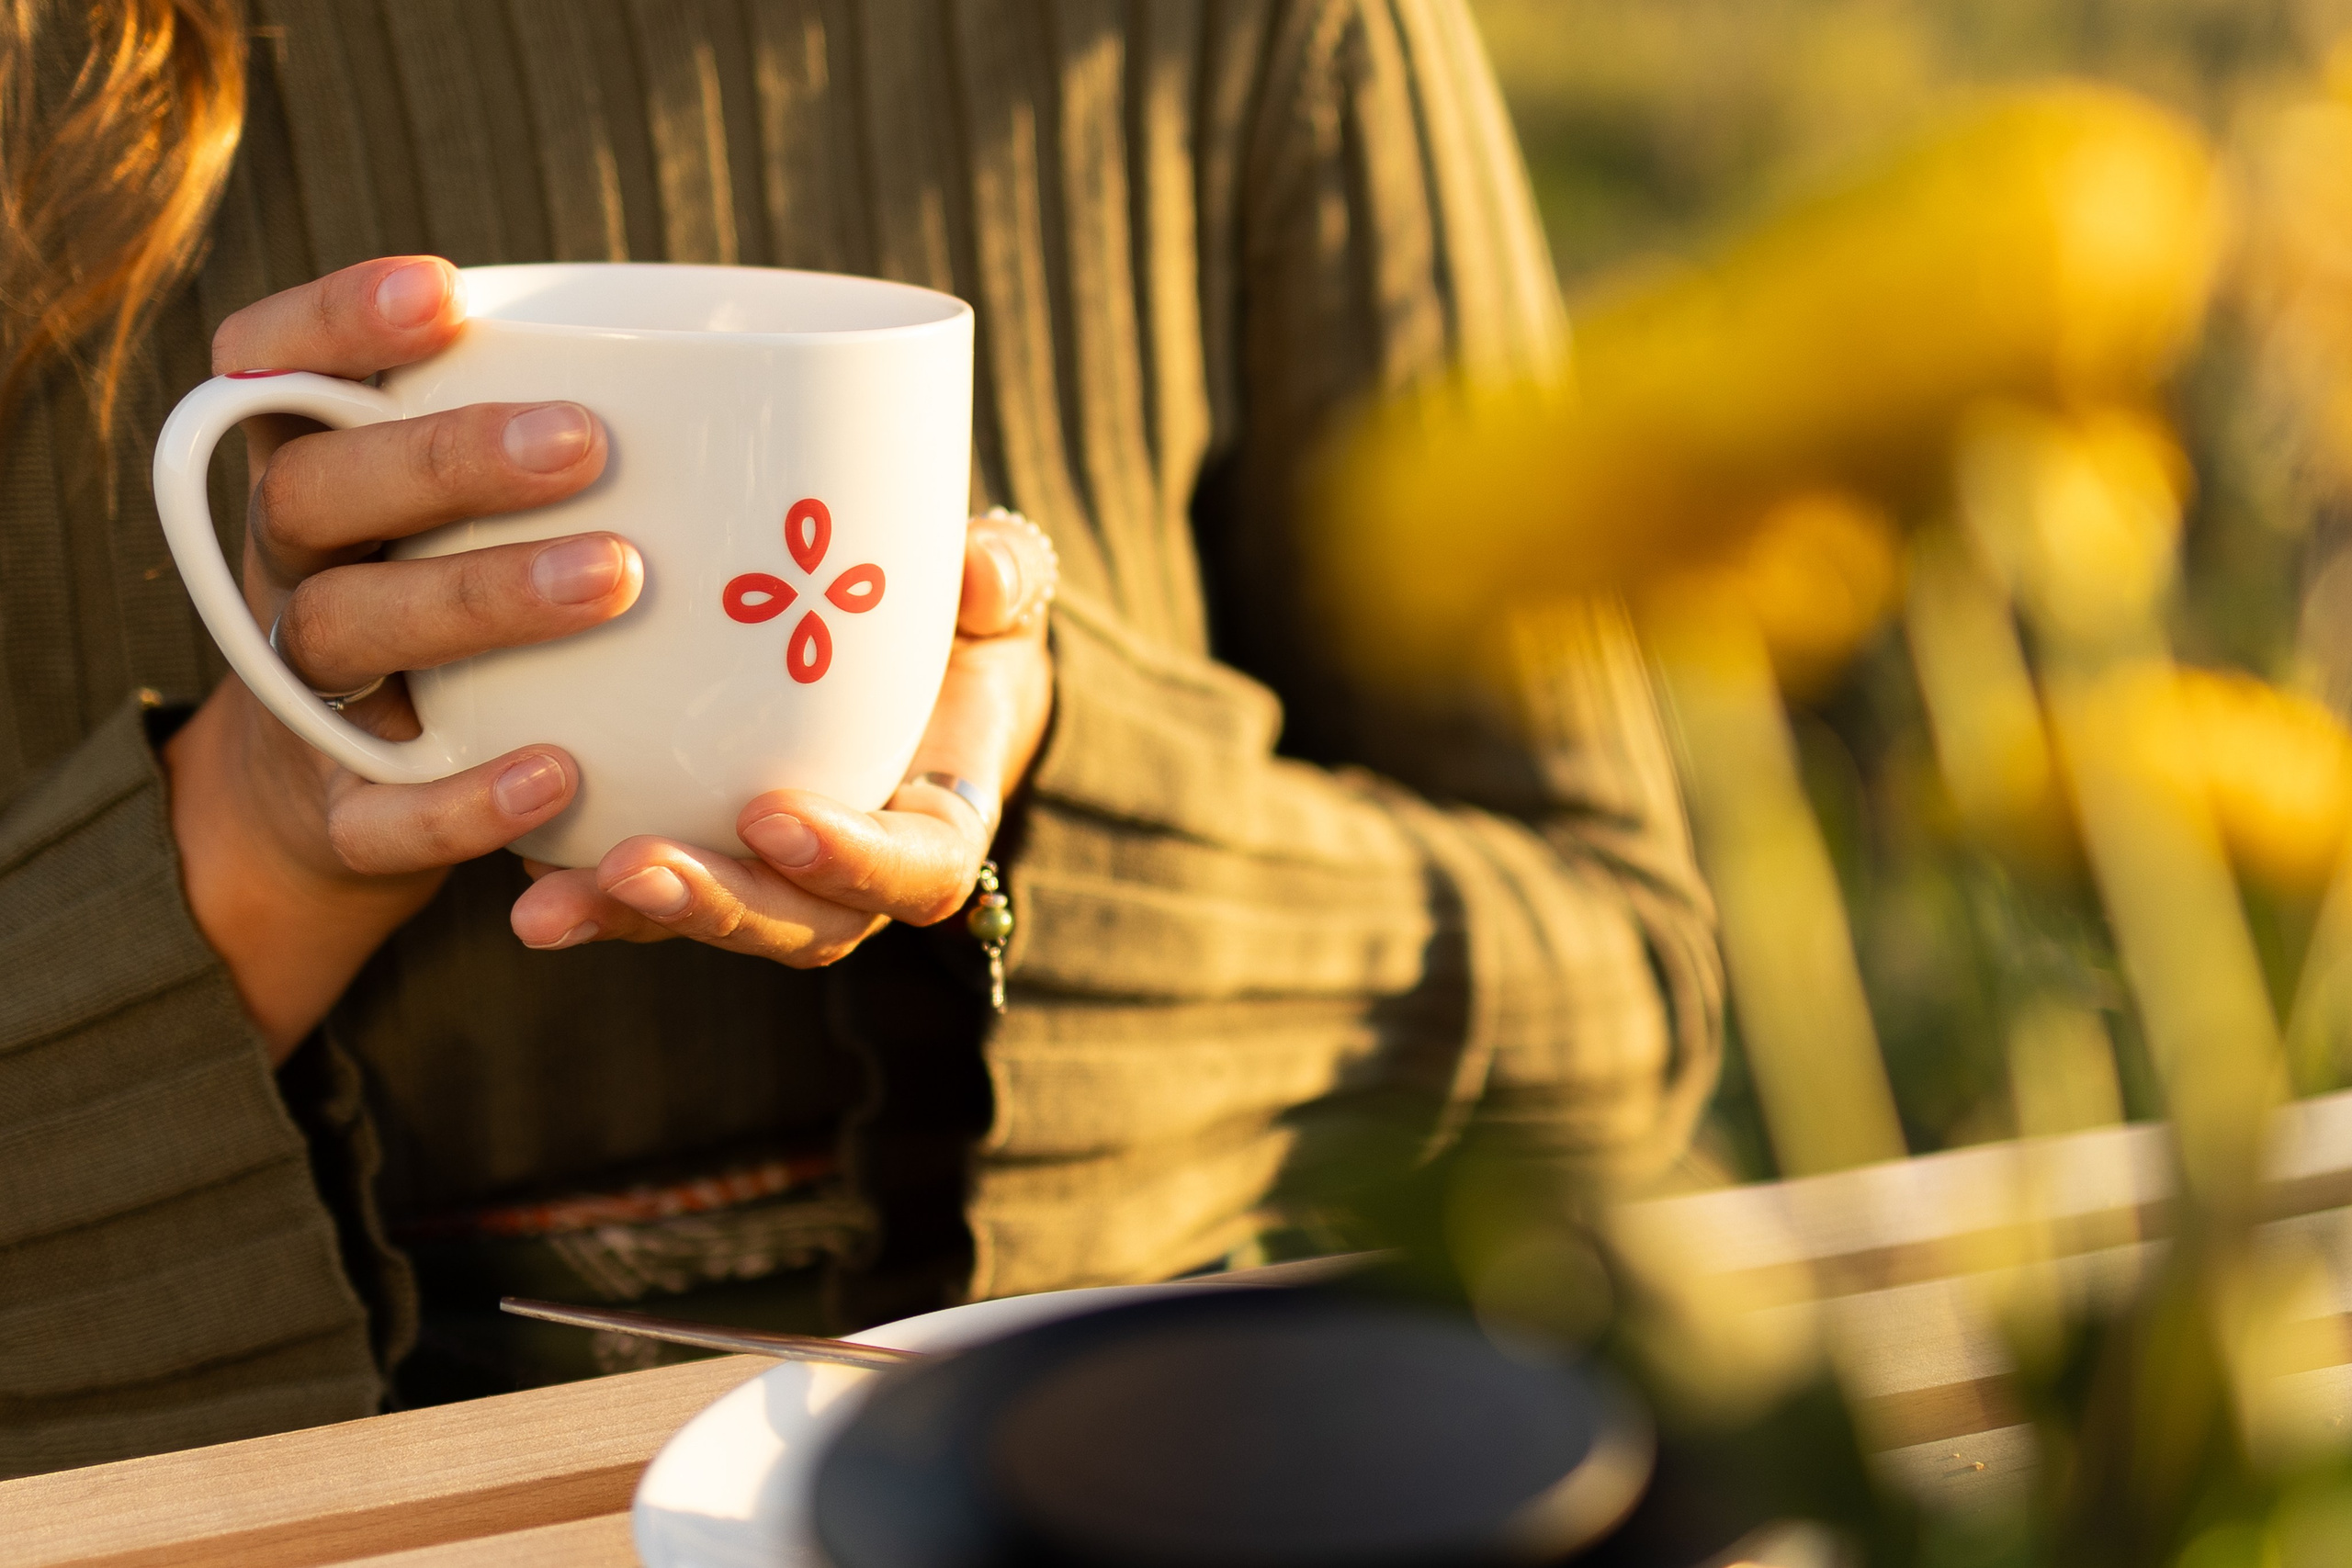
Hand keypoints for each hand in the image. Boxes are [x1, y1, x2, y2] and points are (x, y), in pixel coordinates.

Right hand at [163, 256, 637, 1059]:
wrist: (336, 809)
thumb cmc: (457, 618)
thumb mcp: (471, 522)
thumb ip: (563, 449)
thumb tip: (775, 391)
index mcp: (317, 474)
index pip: (272, 368)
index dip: (335, 321)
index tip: (445, 294)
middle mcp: (290, 570)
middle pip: (314, 492)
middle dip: (443, 458)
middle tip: (585, 440)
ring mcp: (302, 693)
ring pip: (348, 627)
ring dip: (476, 596)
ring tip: (617, 575)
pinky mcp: (337, 815)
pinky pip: (383, 810)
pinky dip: (466, 796)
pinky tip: (563, 768)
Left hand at [507, 511, 1056, 965]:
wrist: (910, 662)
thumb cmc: (953, 622)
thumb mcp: (990, 589)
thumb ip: (996, 579)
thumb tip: (979, 578)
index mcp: (937, 823)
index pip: (915, 871)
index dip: (850, 860)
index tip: (775, 814)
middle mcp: (855, 876)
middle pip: (800, 926)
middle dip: (717, 905)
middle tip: (635, 868)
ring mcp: (775, 879)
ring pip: (712, 923)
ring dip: (626, 918)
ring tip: (543, 902)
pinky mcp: (704, 857)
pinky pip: (644, 891)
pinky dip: (581, 881)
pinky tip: (510, 864)